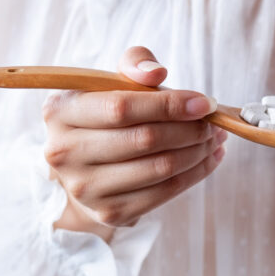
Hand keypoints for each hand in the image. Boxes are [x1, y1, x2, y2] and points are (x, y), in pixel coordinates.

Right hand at [43, 46, 225, 240]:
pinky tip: (208, 157)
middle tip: (213, 121)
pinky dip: (196, 173)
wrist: (86, 167)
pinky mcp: (110, 212)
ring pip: (161, 168)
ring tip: (214, 137)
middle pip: (145, 140)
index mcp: (60, 112)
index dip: (170, 105)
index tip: (204, 102)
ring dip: (198, 151)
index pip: (122, 107)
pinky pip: (166, 193)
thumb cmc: (105, 114)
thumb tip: (156, 73)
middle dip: (191, 129)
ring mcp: (85, 188)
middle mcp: (64, 153)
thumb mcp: (112, 80)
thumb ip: (135, 63)